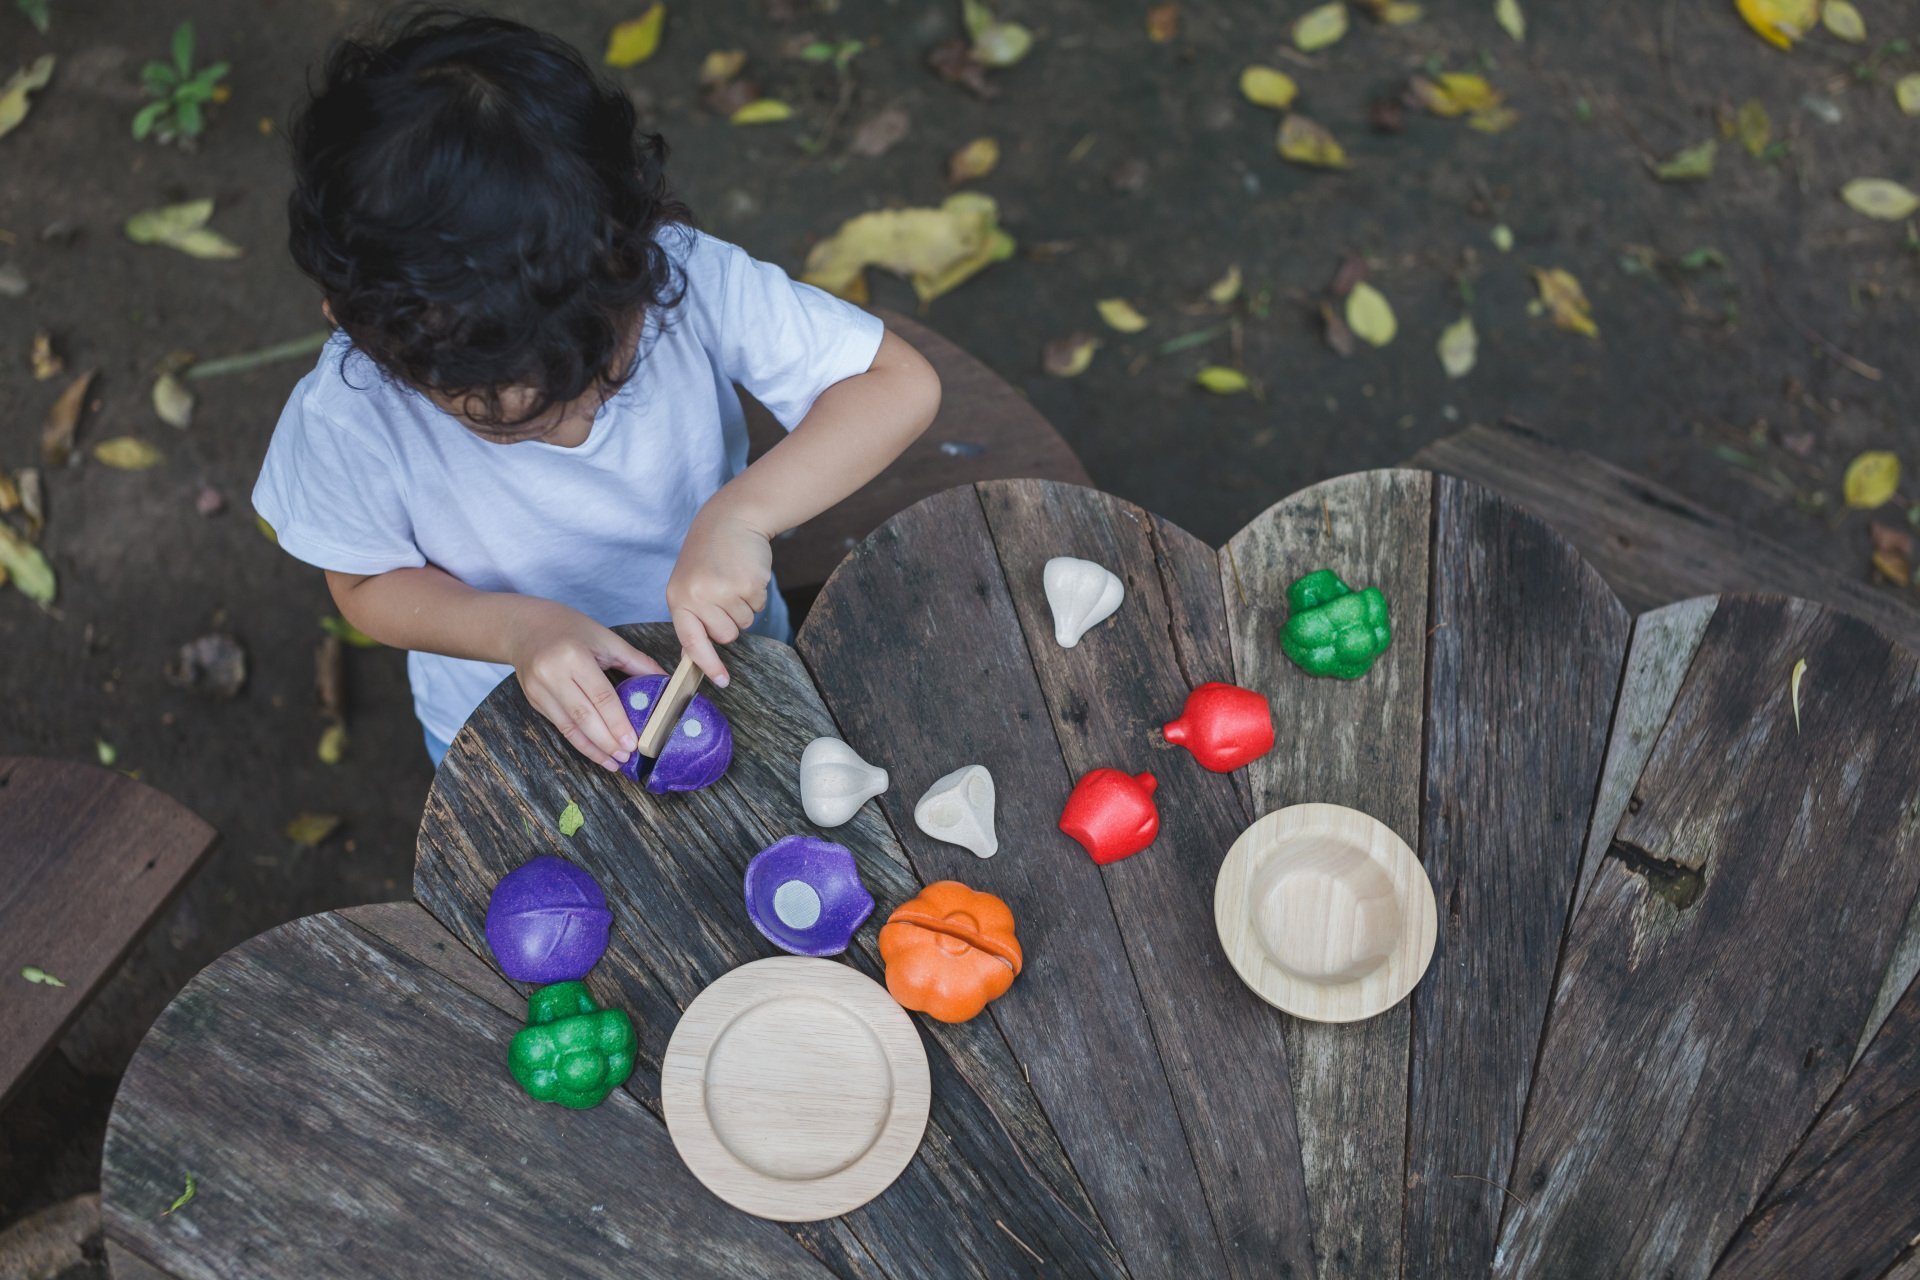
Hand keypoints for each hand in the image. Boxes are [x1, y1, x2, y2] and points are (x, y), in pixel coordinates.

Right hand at [504, 600, 664, 769]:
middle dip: (607, 741)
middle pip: (584, 716)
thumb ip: (636, 662)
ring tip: (613, 762)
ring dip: (593, 748)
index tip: (633, 742)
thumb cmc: (571, 629)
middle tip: (627, 756)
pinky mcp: (533, 700)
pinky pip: (560, 726)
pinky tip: (595, 752)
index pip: (600, 696)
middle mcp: (551, 673)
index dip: (617, 722)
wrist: (525, 627)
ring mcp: (539, 689)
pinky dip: (579, 742)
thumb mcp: (606, 638)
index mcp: (573, 655)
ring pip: (569, 726)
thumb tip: (666, 682)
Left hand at [665, 507, 772, 687]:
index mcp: (678, 599)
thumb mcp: (689, 585)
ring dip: (744, 606)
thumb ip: (692, 617)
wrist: (730, 519)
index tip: (721, 681)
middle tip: (724, 593)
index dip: (707, 664)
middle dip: (731, 621)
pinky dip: (756, 594)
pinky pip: (758, 607)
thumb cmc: (709, 556)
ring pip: (744, 623)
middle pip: (725, 636)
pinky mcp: (748, 584)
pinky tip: (745, 573)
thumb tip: (694, 656)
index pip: (691, 641)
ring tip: (733, 579)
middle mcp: (698, 597)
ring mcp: (723, 590)